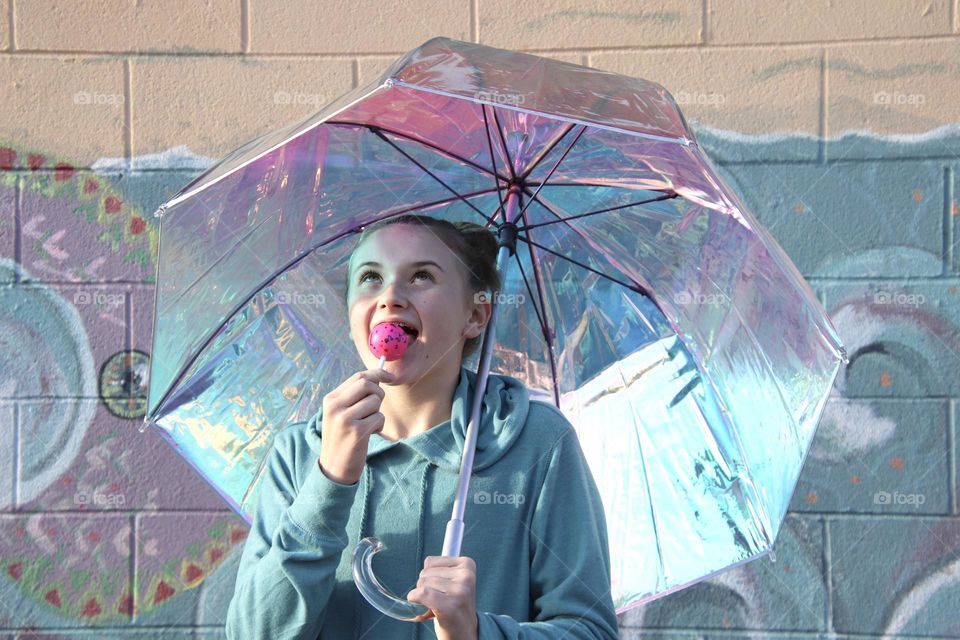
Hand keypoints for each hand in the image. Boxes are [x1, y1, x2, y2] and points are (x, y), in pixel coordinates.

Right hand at [317, 367, 395, 483]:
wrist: (334, 469)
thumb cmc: (342, 439)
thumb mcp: (340, 415)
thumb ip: (354, 396)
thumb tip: (378, 378)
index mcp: (330, 399)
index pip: (357, 377)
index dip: (377, 374)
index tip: (390, 376)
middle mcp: (335, 406)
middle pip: (367, 384)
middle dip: (379, 393)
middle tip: (376, 407)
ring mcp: (344, 419)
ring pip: (375, 401)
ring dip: (378, 413)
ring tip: (368, 425)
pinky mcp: (357, 431)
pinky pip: (379, 417)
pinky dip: (379, 425)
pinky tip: (369, 435)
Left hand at [407, 556, 477, 639]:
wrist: (465, 633)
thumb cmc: (455, 606)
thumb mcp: (455, 582)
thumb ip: (444, 569)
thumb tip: (427, 561)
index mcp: (467, 565)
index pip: (429, 562)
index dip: (429, 578)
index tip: (442, 590)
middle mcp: (466, 575)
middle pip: (425, 573)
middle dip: (426, 588)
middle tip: (440, 601)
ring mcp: (459, 590)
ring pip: (422, 583)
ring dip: (423, 597)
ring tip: (438, 607)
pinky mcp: (450, 605)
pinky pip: (420, 594)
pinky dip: (415, 600)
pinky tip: (424, 610)